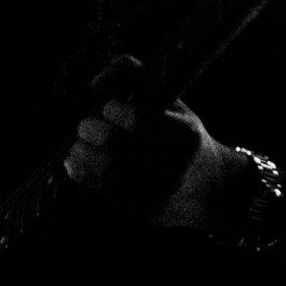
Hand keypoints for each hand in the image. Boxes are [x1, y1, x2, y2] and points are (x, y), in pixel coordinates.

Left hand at [62, 54, 246, 232]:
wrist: (210, 187)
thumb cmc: (182, 135)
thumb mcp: (172, 103)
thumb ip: (137, 77)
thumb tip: (96, 83)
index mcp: (184, 134)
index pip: (138, 120)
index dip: (113, 110)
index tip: (108, 107)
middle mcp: (174, 164)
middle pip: (116, 147)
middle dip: (90, 131)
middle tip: (84, 127)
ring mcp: (159, 189)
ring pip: (106, 171)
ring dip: (81, 155)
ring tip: (76, 146)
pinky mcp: (145, 208)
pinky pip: (104, 191)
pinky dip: (82, 174)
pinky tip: (75, 163)